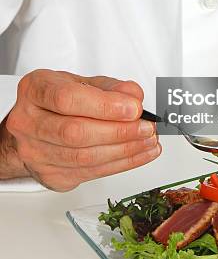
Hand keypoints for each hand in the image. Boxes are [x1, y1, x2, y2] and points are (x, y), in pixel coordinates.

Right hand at [2, 69, 160, 190]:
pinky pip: (90, 173)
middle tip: (146, 127)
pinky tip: (138, 154)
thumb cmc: (58, 100)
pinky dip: (121, 164)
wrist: (35, 126)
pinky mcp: (50, 175)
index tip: (134, 108)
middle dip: (119, 132)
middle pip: (75, 133)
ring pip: (84, 157)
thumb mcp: (82, 82)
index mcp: (35, 90)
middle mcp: (27, 122)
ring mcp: (35, 152)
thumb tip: (133, 96)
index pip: (67, 99)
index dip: (104, 106)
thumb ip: (110, 87)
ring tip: (148, 141)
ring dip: (124, 151)